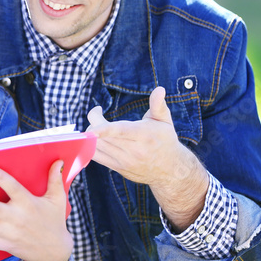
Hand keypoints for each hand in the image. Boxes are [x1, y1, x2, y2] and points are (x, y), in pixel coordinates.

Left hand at [0, 160, 71, 260]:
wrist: (54, 252)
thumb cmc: (54, 221)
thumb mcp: (57, 200)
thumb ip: (55, 179)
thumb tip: (58, 160)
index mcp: (27, 203)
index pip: (12, 187)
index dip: (0, 177)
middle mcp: (15, 217)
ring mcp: (7, 232)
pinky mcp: (2, 244)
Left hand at [87, 87, 208, 231]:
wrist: (170, 170)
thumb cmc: (165, 140)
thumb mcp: (165, 121)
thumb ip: (158, 104)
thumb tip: (160, 89)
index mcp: (144, 136)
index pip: (121, 130)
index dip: (105, 126)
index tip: (94, 114)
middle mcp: (133, 151)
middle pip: (103, 136)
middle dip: (94, 120)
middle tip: (98, 113)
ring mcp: (124, 161)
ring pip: (96, 146)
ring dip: (91, 132)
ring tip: (97, 124)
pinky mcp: (117, 168)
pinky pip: (95, 156)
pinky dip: (90, 144)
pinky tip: (96, 137)